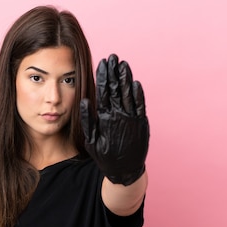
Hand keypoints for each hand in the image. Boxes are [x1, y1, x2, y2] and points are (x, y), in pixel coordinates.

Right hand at [80, 54, 148, 184]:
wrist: (125, 170)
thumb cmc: (105, 156)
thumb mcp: (91, 140)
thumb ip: (88, 120)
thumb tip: (84, 101)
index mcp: (105, 119)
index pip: (104, 92)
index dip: (103, 76)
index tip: (102, 63)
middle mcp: (119, 116)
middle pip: (116, 88)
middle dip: (114, 72)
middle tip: (112, 57)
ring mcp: (132, 118)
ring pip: (129, 93)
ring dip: (126, 77)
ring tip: (123, 63)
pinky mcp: (142, 122)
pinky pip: (140, 104)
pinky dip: (138, 92)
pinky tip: (134, 81)